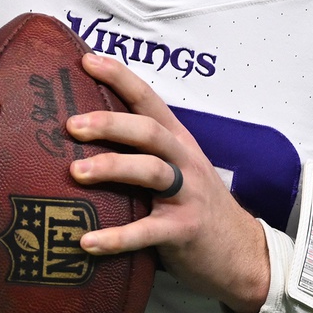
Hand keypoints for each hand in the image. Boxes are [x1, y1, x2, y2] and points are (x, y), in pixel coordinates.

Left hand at [66, 52, 270, 312]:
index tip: (86, 59)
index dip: (120, 77)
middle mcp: (184, 161)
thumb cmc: (194, 207)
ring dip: (112, 168)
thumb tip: (79, 140)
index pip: (148, 100)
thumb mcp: (175, 171)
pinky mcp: (185, 230)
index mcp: (178, 141)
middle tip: (71, 124)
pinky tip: (86, 242)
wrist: (240, 252)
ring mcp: (188, 195)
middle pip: (149, 131)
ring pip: (152, 171)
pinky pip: (147, 232)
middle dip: (110, 123)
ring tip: (76, 172)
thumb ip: (141, 154)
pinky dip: (115, 238)